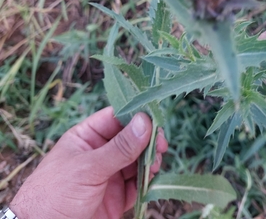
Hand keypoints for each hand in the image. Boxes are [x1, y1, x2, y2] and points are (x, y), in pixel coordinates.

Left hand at [10, 108, 167, 218]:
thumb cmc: (55, 194)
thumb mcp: (88, 167)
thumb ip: (120, 147)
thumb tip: (145, 121)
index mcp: (87, 137)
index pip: (116, 118)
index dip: (136, 116)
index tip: (155, 118)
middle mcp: (100, 154)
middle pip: (130, 140)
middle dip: (147, 140)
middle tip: (161, 144)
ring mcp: (108, 176)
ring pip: (137, 162)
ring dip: (149, 161)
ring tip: (155, 164)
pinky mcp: (116, 198)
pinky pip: (137, 186)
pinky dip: (147, 183)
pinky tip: (152, 180)